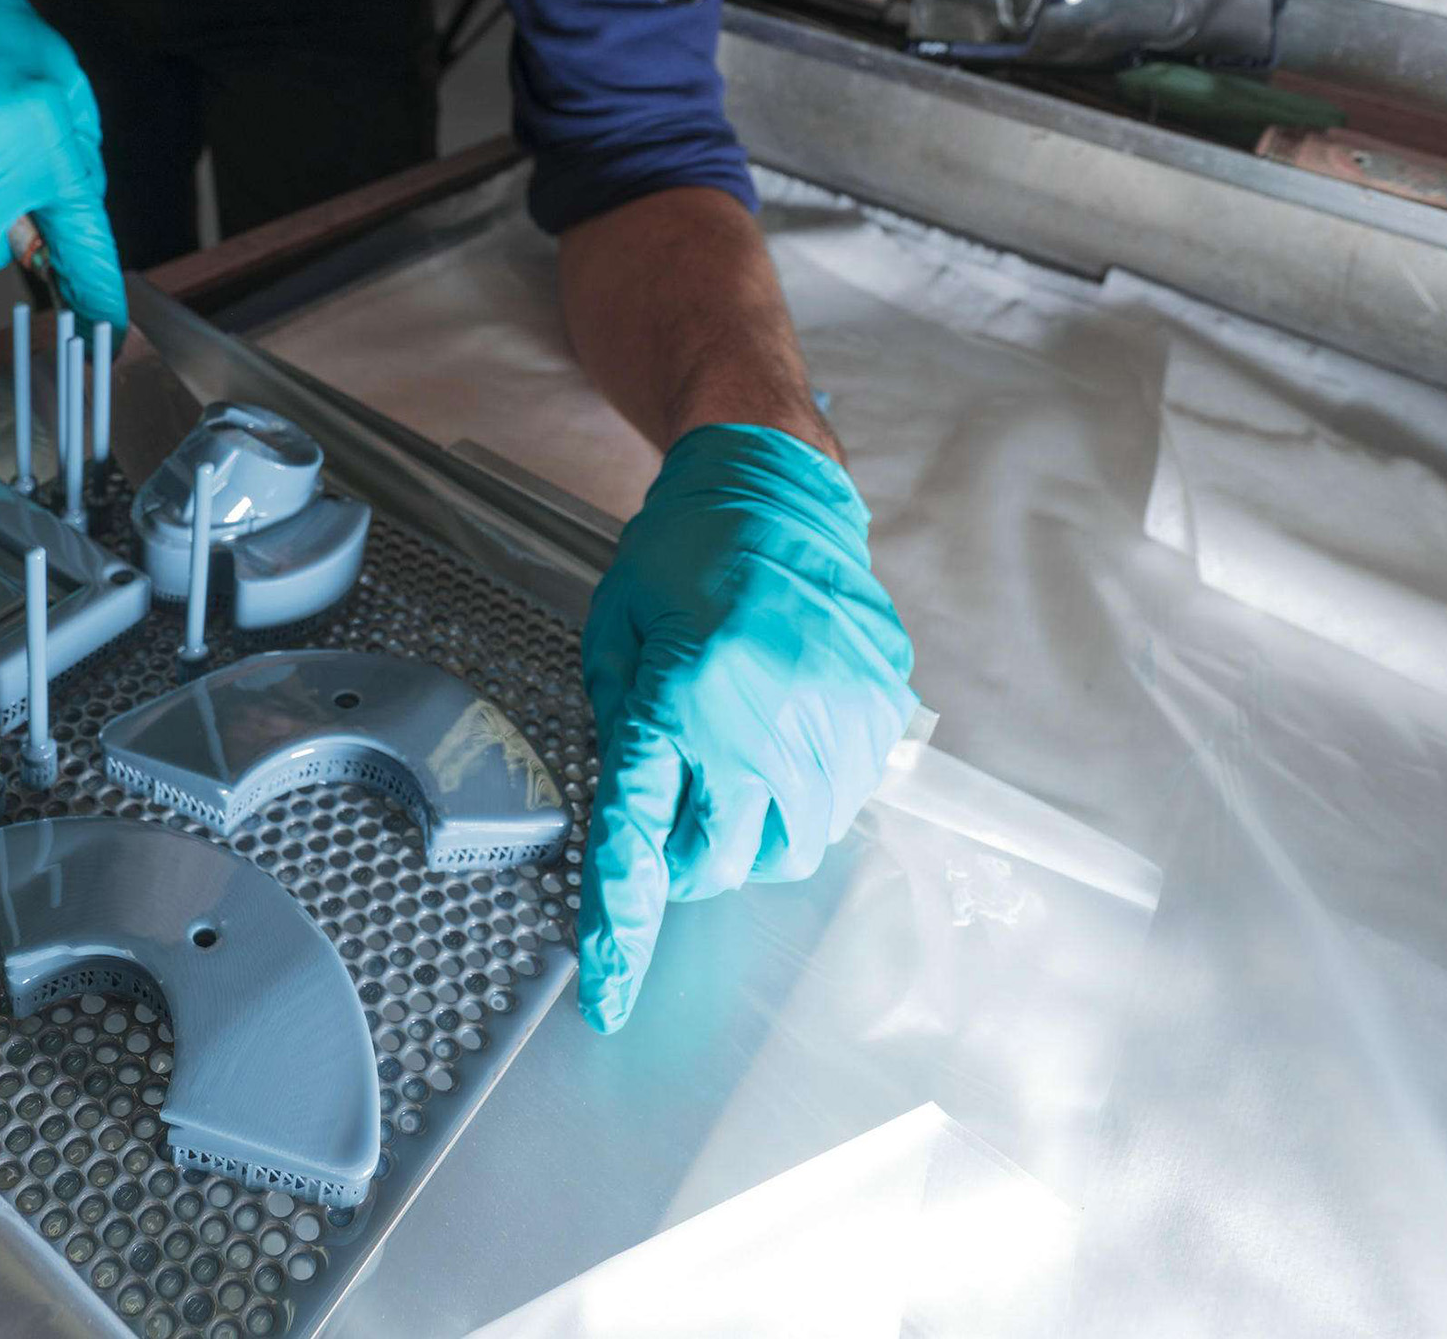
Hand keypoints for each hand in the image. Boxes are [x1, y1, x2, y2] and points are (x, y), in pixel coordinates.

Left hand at [576, 424, 916, 1032]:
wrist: (776, 489)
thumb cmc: (680, 551)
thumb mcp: (615, 629)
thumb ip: (618, 724)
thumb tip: (634, 816)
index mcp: (683, 697)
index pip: (640, 840)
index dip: (622, 928)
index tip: (610, 997)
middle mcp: (764, 722)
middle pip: (723, 864)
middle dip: (688, 863)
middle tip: (674, 812)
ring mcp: (833, 722)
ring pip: (789, 847)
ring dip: (749, 832)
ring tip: (732, 764)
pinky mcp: (877, 715)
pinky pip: (838, 801)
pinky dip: (802, 794)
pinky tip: (781, 734)